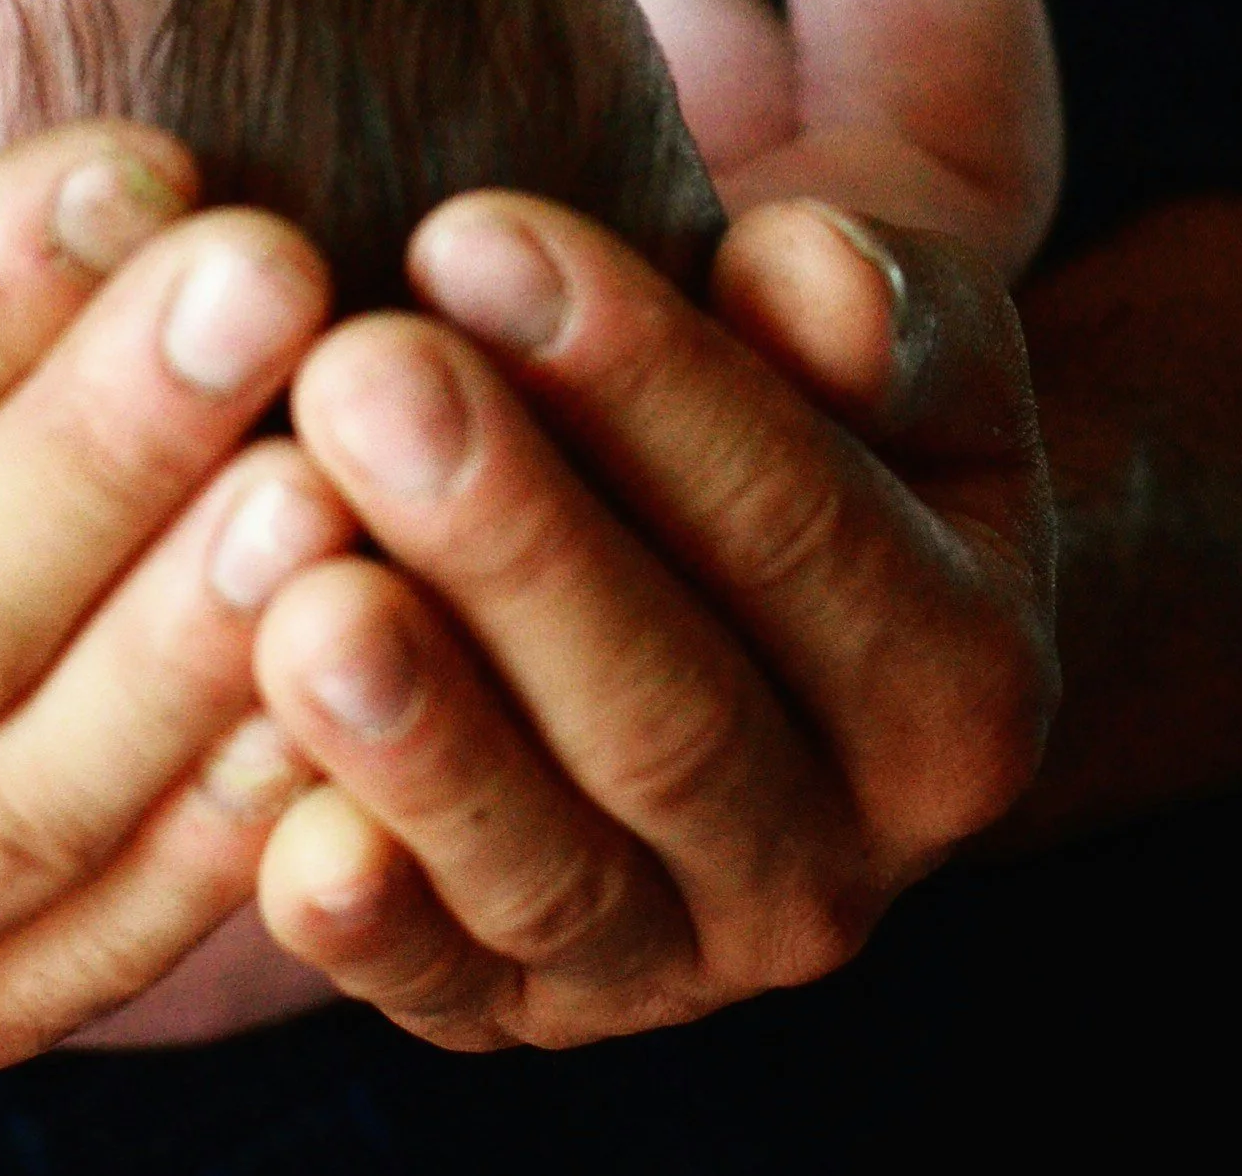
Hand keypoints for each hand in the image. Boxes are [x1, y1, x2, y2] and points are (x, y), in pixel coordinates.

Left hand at [249, 194, 1055, 1049]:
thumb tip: (804, 268)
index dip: (637, 377)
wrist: (732, 602)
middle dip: (504, 539)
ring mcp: (672, 956)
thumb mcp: (892, 346)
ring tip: (302, 598)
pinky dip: (371, 927)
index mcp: (957, 679)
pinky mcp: (513, 1009)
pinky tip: (284, 837)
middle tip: (356, 376)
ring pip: (553, 866)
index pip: (798, 519)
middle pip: (668, 709)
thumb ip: (874, 307)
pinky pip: (442, 991)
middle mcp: (836, 860)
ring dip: (426, 740)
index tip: (473, 233)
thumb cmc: (790, 416)